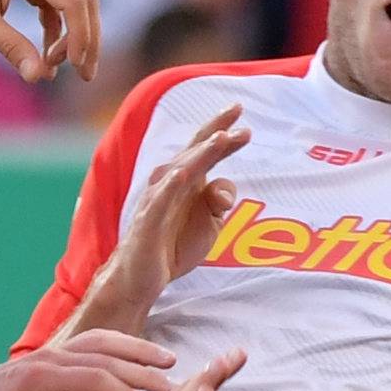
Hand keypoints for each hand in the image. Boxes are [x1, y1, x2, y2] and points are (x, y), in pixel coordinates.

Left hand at [0, 0, 102, 84]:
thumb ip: (11, 47)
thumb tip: (38, 77)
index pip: (74, 0)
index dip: (81, 36)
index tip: (74, 66)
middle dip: (87, 38)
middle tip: (84, 75)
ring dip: (73, 32)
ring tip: (59, 66)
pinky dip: (57, 23)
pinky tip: (47, 49)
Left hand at [0, 332, 174, 390]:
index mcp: (43, 379)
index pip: (97, 379)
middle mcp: (51, 358)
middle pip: (107, 357)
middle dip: (143, 371)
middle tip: (174, 387)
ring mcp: (52, 352)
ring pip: (103, 343)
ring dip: (137, 351)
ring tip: (168, 362)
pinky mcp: (54, 356)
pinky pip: (93, 344)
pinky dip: (119, 347)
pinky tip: (138, 356)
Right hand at [86, 105, 246, 321]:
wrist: (143, 279)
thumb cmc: (174, 246)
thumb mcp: (210, 224)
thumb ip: (220, 201)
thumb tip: (225, 190)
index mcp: (187, 181)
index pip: (206, 150)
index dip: (225, 135)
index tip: (246, 124)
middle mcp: (170, 183)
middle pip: (195, 151)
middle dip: (217, 131)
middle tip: (238, 111)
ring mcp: (157, 200)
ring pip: (180, 170)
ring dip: (199, 154)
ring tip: (219, 138)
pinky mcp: (148, 222)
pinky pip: (159, 201)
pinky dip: (170, 186)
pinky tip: (182, 173)